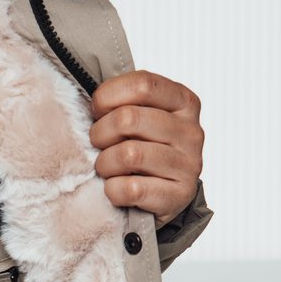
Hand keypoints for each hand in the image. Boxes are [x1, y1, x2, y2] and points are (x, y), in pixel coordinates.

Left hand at [89, 70, 204, 228]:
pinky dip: (113, 191)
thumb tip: (89, 97)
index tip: (96, 112)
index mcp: (183, 101)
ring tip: (106, 168)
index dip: (108, 97)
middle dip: (100, 134)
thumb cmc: (143, 150)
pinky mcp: (178, 196)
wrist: (163, 197)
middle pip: (129, 119)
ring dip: (105, 164)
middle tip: (97, 144)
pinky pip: (131, 189)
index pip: (142, 85)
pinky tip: (115, 189)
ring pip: (128, 155)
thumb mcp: (140, 118)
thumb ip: (124, 103)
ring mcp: (188, 165)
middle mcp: (191, 131)